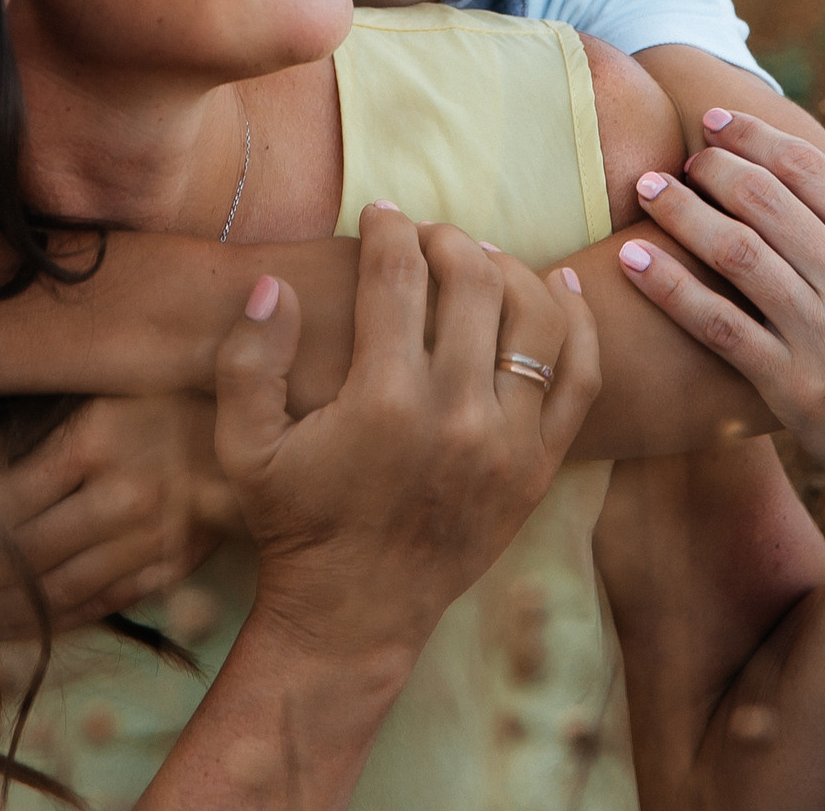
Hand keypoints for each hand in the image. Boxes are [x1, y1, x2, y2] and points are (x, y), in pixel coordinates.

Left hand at [0, 393, 235, 638]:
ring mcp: (151, 534)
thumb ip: (46, 435)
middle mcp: (123, 494)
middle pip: (24, 556)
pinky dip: (57, 625)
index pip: (3, 506)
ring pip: (61, 590)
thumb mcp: (105, 387)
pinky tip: (18, 635)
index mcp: (95, 441)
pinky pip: (106, 603)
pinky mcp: (174, 561)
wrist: (267, 413)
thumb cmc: (174, 386)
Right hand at [215, 203, 598, 655]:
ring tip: (480, 260)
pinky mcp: (539, 467)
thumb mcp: (243, 446)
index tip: (378, 213)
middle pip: (473, 283)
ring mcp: (508, 443)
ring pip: (535, 317)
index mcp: (383, 402)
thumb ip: (247, 360)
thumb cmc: (295, 522)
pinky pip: (581, 377)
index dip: (388, 231)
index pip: (398, 277)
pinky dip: (578, 322)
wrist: (355, 612)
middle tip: (426, 236)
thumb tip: (272, 285)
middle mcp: (456, 417)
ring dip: (509, 271)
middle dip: (447, 240)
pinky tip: (558, 286)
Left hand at [615, 110, 824, 581]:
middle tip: (673, 159)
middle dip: (711, 168)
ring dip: (681, 212)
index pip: (810, 170)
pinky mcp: (796, 389)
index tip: (713, 122)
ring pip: (736, 251)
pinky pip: (718, 326)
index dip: (753, 137)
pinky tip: (634, 260)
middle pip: (766, 200)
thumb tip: (804, 183)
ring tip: (645, 191)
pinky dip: (670, 287)